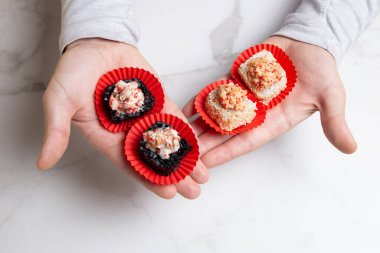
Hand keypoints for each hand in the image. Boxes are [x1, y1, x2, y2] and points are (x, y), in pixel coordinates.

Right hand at [37, 38, 207, 198]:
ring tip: (203, 174)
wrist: (94, 43)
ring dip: (185, 158)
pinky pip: (173, 118)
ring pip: (168, 141)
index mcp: (106, 137)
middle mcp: (127, 130)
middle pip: (153, 157)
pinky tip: (200, 145)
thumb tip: (42, 163)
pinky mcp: (157, 100)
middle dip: (174, 175)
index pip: (129, 163)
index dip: (148, 179)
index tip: (168, 194)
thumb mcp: (59, 100)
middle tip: (193, 191)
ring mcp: (145, 115)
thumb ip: (55, 130)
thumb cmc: (73, 71)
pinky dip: (186, 131)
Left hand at [183, 36, 356, 167]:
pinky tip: (187, 107)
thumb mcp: (330, 97)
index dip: (226, 153)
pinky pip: (216, 90)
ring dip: (199, 124)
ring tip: (179, 133)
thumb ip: (334, 122)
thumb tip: (350, 148)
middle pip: (225, 132)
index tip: (207, 164)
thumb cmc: (320, 70)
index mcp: (273, 122)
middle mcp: (254, 113)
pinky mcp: (236, 79)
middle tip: (185, 154)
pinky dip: (202, 99)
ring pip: (216, 113)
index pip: (246, 142)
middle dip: (205, 143)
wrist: (309, 43)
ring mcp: (243, 96)